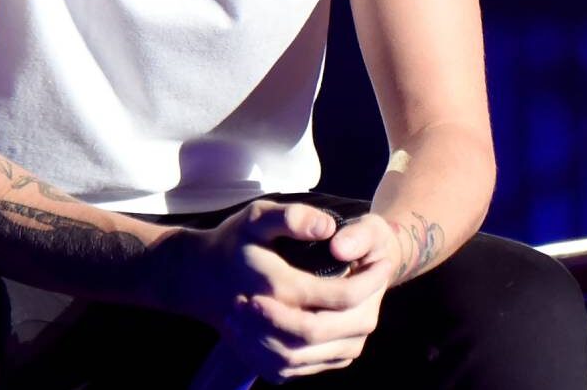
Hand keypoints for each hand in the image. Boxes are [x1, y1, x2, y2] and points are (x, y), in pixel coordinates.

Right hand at [169, 200, 394, 381]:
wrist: (202, 281)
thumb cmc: (234, 243)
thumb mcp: (258, 216)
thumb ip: (292, 217)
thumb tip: (328, 229)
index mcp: (276, 289)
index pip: (341, 296)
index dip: (371, 280)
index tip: (383, 261)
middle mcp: (275, 330)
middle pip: (347, 329)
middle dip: (373, 303)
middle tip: (381, 277)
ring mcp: (274, 356)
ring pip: (341, 350)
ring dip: (362, 323)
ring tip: (367, 295)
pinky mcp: (276, 370)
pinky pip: (327, 363)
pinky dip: (346, 342)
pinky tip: (346, 317)